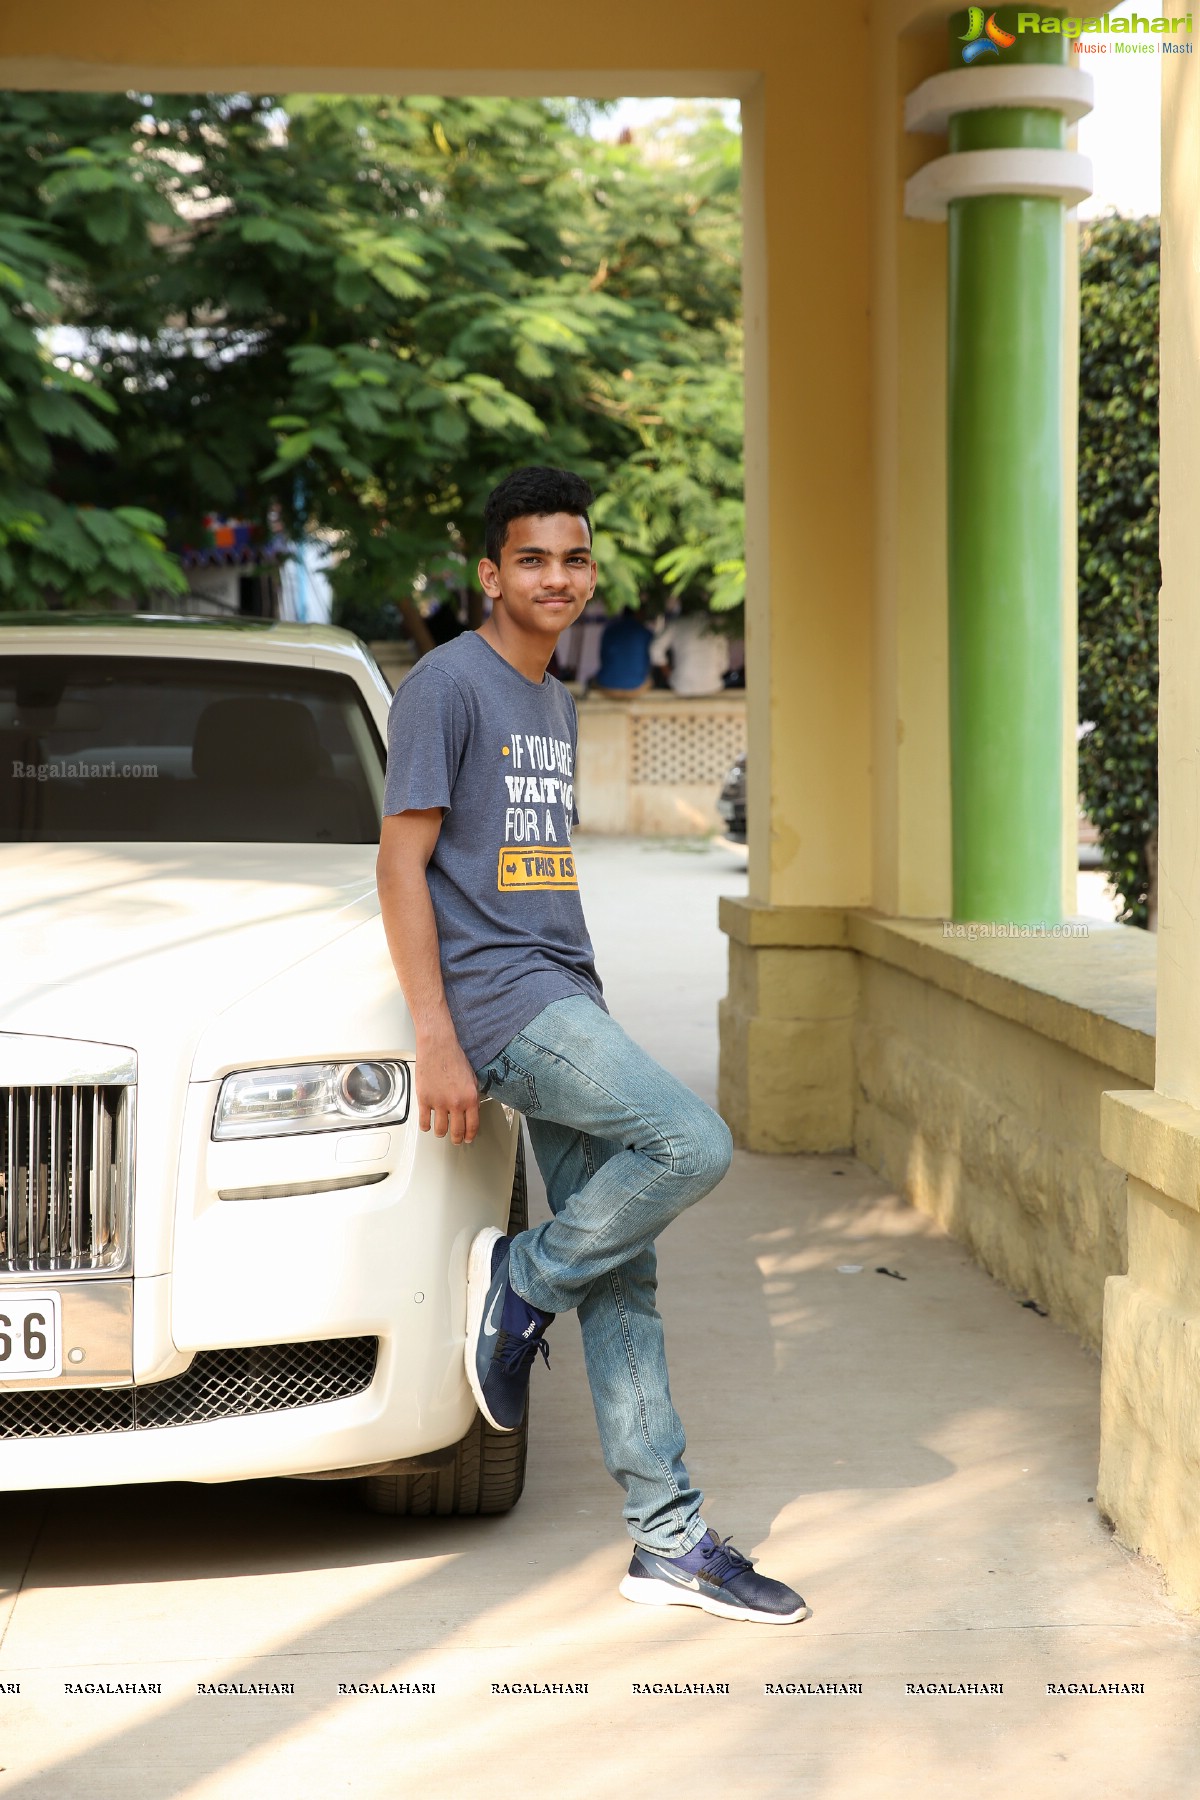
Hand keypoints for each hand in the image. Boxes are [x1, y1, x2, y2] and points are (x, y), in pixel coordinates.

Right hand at [415, 1028, 479, 1144]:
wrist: (438, 1046)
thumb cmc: (454, 1058)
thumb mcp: (472, 1078)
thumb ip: (472, 1096)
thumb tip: (472, 1110)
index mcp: (470, 1098)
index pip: (472, 1125)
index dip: (470, 1135)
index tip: (468, 1138)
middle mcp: (456, 1103)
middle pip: (456, 1131)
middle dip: (457, 1139)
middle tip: (455, 1140)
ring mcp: (439, 1103)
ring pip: (440, 1130)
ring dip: (441, 1133)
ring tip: (441, 1132)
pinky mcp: (424, 1100)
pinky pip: (424, 1121)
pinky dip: (425, 1126)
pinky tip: (427, 1125)